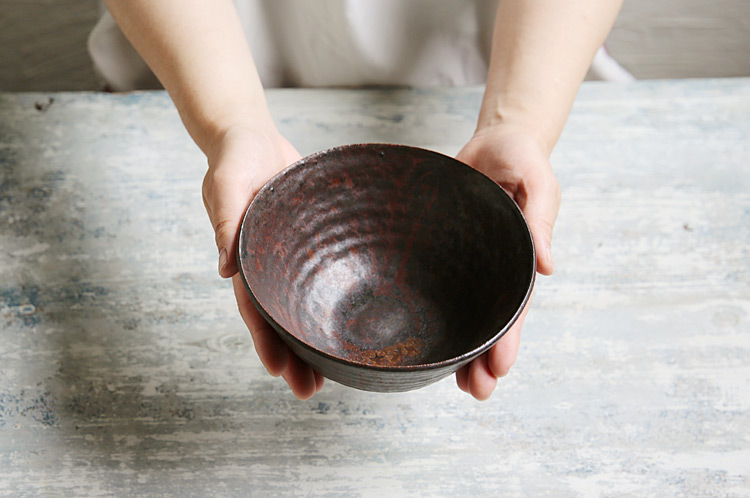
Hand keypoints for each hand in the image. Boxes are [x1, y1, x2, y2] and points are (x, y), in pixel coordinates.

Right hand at [202, 124, 324, 398]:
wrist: (253, 137)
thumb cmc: (234, 158)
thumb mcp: (227, 184)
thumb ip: (225, 221)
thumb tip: (223, 269)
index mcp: (245, 258)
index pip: (256, 309)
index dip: (266, 341)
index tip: (279, 371)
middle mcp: (269, 264)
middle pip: (282, 318)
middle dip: (293, 356)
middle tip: (310, 391)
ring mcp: (291, 256)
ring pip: (303, 305)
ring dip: (314, 338)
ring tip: (332, 375)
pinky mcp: (312, 242)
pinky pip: (322, 277)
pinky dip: (329, 302)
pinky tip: (346, 322)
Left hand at [454, 124, 560, 399]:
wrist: (493, 141)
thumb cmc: (521, 156)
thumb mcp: (537, 179)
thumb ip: (541, 217)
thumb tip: (548, 267)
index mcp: (518, 257)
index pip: (514, 306)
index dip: (508, 338)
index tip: (500, 369)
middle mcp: (490, 268)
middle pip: (485, 320)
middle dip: (482, 357)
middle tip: (475, 391)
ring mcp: (463, 263)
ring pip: (458, 313)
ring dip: (457, 347)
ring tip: (450, 382)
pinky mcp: (438, 251)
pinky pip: (431, 285)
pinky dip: (427, 312)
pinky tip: (417, 336)